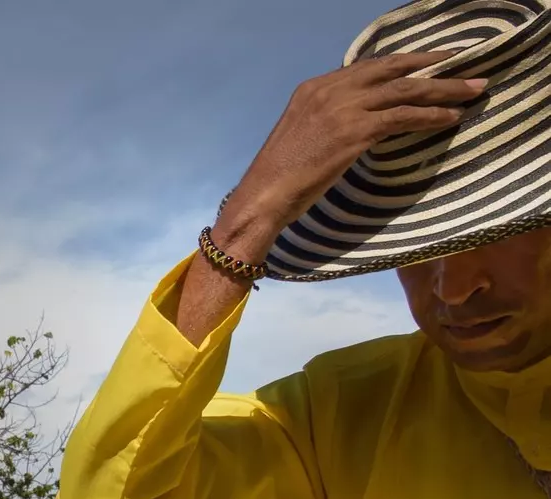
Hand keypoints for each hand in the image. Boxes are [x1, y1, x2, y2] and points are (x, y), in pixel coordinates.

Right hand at [218, 54, 486, 255]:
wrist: (262, 199)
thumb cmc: (279, 179)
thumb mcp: (304, 135)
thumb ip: (331, 119)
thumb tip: (363, 122)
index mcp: (314, 88)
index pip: (369, 67)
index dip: (404, 63)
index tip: (431, 63)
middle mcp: (329, 91)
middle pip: (392, 69)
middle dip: (432, 65)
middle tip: (464, 64)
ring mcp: (341, 109)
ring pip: (404, 90)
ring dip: (444, 89)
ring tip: (472, 90)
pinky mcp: (353, 132)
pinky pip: (402, 117)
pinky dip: (430, 116)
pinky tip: (450, 117)